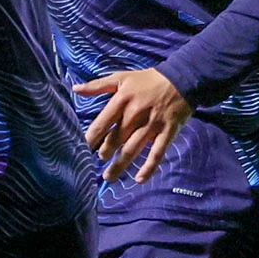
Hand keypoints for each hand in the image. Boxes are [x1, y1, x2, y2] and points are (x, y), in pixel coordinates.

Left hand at [76, 68, 191, 183]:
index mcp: (122, 101)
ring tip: (108, 177)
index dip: (91, 138)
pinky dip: (149, 167)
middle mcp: (136, 114)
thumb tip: (75, 89)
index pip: (102, 123)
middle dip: (105, 152)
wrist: (183, 79)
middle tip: (98, 160)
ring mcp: (153, 124)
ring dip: (120, 165)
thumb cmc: (148, 79)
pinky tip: (140, 179)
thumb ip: (98, 85)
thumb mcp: (122, 77)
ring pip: (133, 149)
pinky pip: (158, 152)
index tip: (81, 149)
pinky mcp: (168, 132)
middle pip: (116, 139)